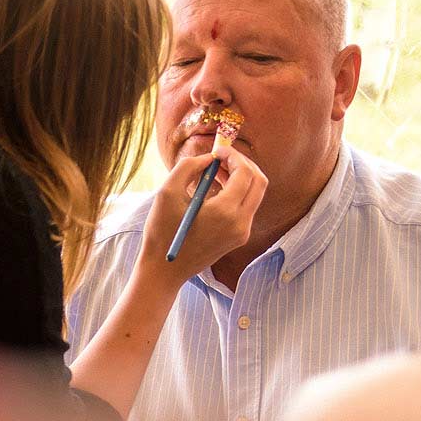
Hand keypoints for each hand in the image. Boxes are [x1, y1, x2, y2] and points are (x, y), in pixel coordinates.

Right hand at [138, 146, 267, 278]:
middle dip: (243, 164)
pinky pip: (247, 208)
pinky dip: (237, 193)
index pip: (245, 172)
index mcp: (225, 211)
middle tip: (222, 158)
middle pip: (259, 181)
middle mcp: (240, 222)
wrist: (164, 270)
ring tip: (217, 172)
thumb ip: (188, 167)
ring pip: (255, 194)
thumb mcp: (167, 193)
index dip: (233, 156)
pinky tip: (216, 190)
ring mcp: (242, 232)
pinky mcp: (238, 238)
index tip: (218, 150)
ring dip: (241, 178)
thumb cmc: (161, 232)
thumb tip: (209, 159)